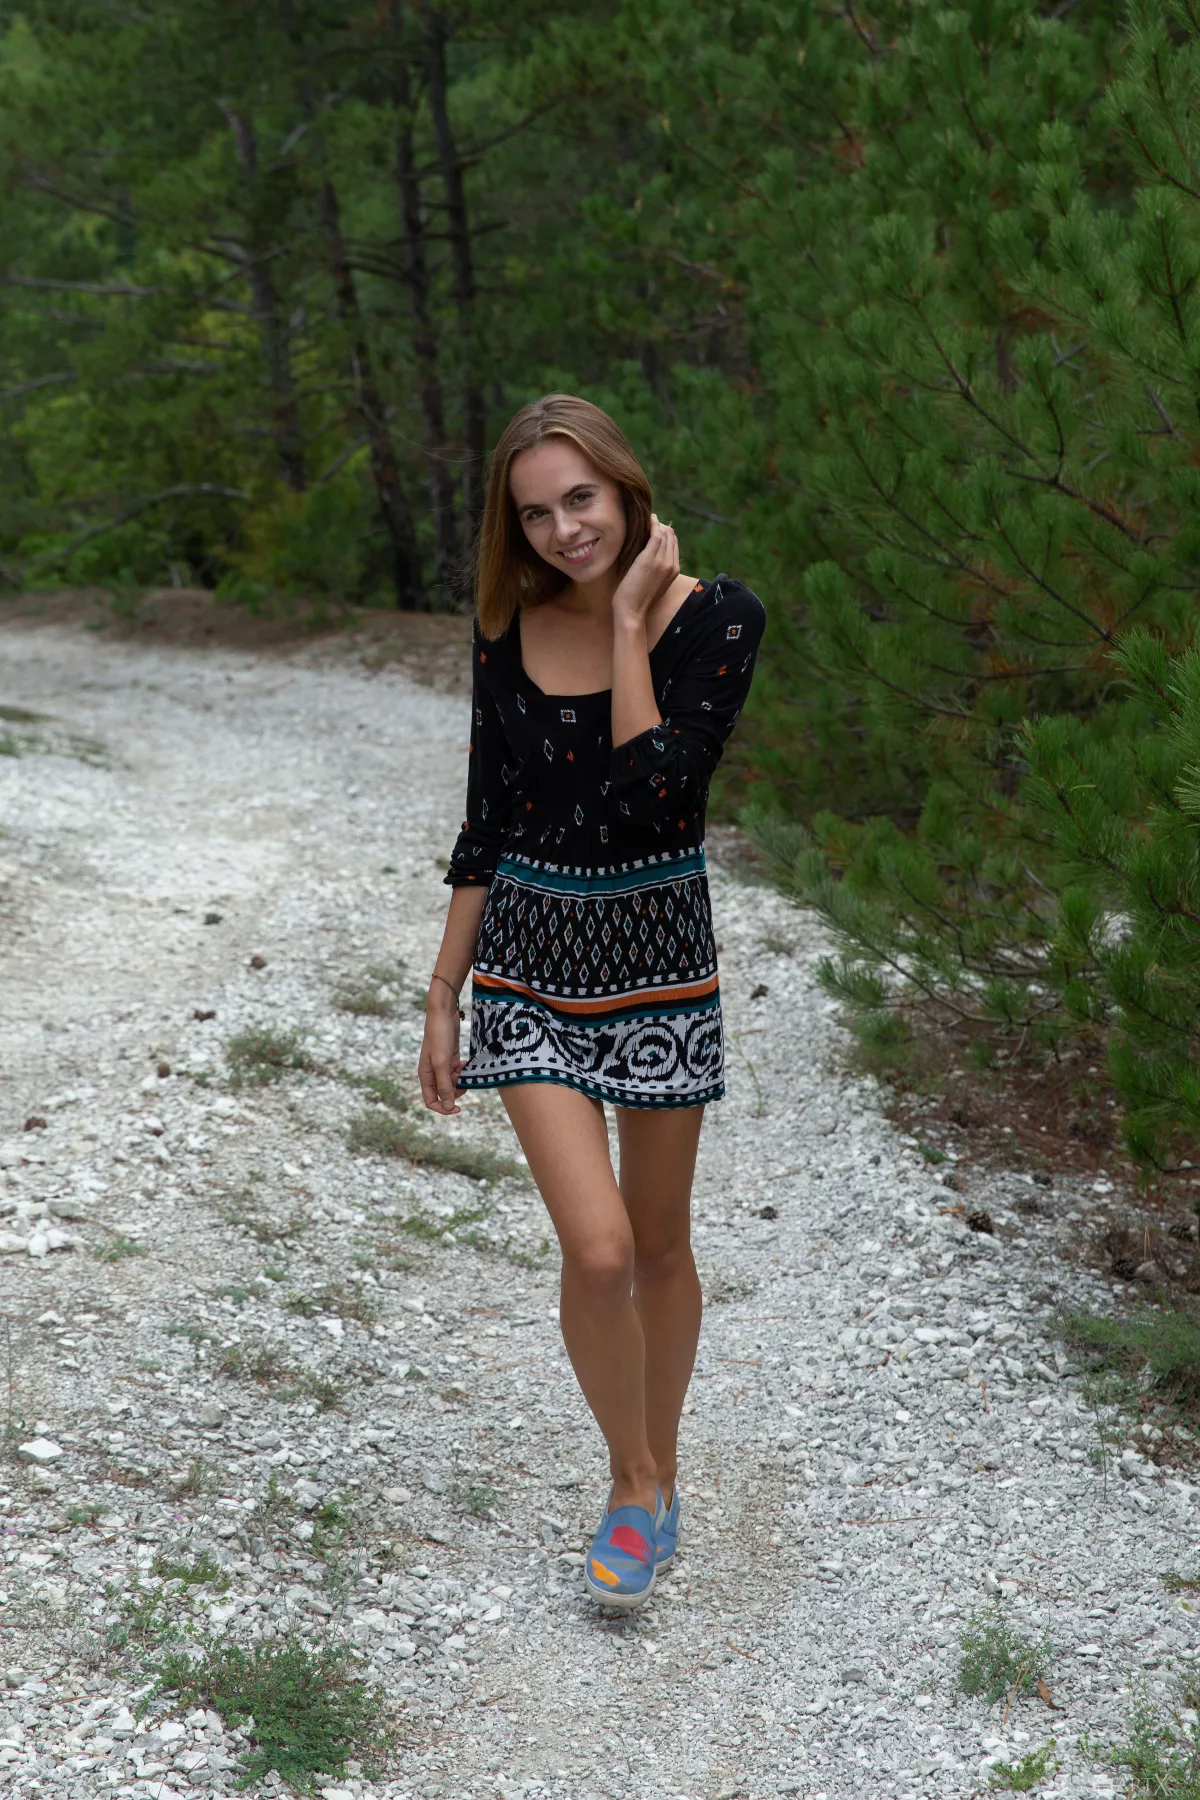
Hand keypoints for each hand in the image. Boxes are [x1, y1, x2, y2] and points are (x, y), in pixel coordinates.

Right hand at [418, 994, 463, 1113]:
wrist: (444, 1013)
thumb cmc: (439, 1036)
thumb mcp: (442, 1063)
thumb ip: (444, 1085)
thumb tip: (448, 1107)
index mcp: (426, 1076)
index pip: (431, 1101)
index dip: (443, 1108)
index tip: (458, 1108)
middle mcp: (432, 1072)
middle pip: (444, 1093)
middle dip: (455, 1091)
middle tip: (464, 1082)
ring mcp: (441, 1065)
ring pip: (452, 1082)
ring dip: (460, 1079)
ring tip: (464, 1068)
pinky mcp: (450, 1057)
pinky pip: (457, 1071)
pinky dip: (462, 1070)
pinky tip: (465, 1062)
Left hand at [613, 513, 677, 628]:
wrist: (632, 611)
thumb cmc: (637, 600)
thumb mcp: (653, 584)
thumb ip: (657, 570)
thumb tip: (650, 558)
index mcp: (674, 571)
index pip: (674, 544)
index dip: (666, 534)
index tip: (654, 528)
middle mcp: (671, 565)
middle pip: (672, 537)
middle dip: (662, 527)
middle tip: (649, 522)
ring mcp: (662, 561)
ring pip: (665, 533)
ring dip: (657, 524)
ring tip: (647, 519)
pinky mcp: (650, 558)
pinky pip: (656, 534)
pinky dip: (653, 524)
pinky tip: (648, 519)